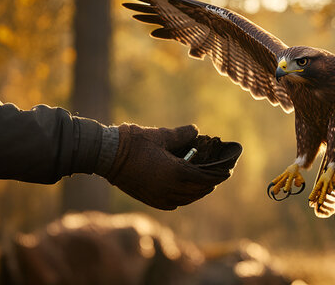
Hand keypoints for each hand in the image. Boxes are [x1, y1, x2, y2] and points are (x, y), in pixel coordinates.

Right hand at [104, 124, 239, 209]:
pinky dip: (183, 198)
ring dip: (198, 191)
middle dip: (210, 183)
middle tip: (218, 174)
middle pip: (199, 190)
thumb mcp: (161, 134)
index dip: (219, 175)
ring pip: (186, 199)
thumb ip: (182, 134)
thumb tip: (196, 131)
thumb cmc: (134, 142)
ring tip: (204, 183)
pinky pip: (173, 203)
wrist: (106, 155)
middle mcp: (170, 189)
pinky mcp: (149, 199)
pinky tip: (185, 191)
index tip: (228, 170)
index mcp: (176, 173)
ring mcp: (159, 197)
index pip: (205, 178)